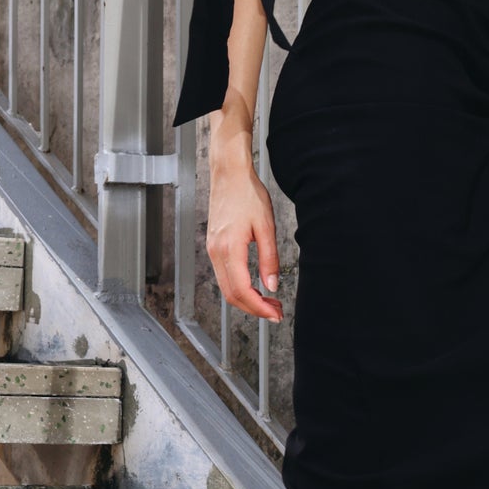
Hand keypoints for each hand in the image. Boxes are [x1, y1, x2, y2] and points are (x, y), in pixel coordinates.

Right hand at [207, 132, 282, 321]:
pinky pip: (224, 274)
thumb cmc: (247, 194)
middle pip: (231, 295)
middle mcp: (216, 252)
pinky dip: (239, 286)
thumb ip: (269, 258)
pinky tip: (254, 286)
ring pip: (226, 287)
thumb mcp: (266, 226)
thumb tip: (272, 285)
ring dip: (247, 298)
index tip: (274, 313)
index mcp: (229, 249)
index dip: (259, 307)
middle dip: (253, 308)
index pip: (242, 291)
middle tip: (275, 312)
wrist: (229, 174)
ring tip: (268, 300)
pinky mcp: (214, 245)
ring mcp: (212, 249)